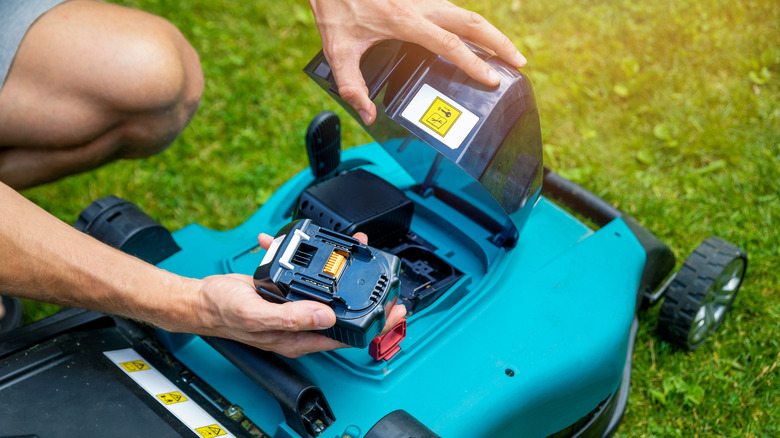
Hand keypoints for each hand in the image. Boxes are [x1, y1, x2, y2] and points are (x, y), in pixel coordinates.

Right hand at [188, 232, 405, 357]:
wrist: (202, 299)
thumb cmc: (224, 313)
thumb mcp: (258, 315)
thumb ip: (293, 317)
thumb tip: (327, 317)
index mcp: (300, 337)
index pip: (347, 335)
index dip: (374, 324)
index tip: (394, 310)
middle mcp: (302, 323)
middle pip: (344, 310)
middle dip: (366, 292)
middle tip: (386, 275)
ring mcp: (296, 306)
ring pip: (329, 288)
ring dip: (341, 267)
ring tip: (355, 247)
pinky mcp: (286, 289)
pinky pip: (305, 273)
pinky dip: (306, 255)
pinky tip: (301, 242)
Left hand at [308, 0, 525, 124]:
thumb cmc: (335, 6)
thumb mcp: (337, 50)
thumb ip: (351, 85)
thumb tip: (368, 114)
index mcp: (405, 20)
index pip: (450, 44)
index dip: (474, 63)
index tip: (492, 79)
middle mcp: (421, 5)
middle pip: (473, 23)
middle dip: (500, 43)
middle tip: (519, 64)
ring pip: (467, 14)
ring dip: (490, 33)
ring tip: (507, 54)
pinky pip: (454, 10)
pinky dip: (472, 26)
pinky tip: (476, 41)